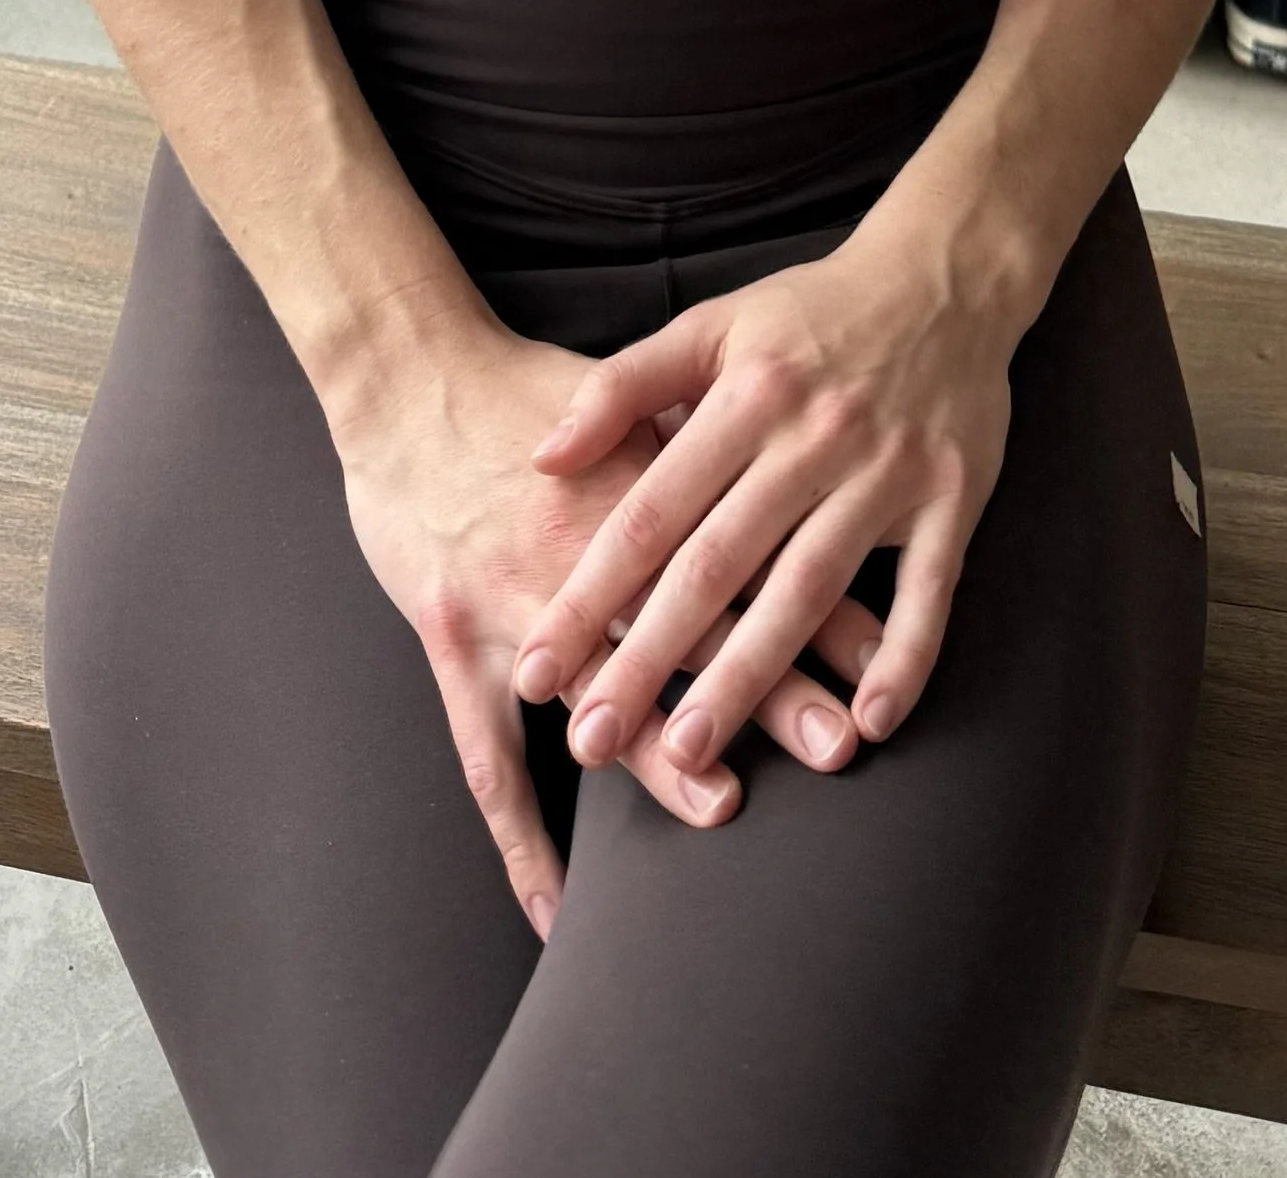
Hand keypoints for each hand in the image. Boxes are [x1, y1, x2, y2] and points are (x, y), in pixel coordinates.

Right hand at [332, 311, 879, 935]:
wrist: (407, 378)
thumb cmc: (521, 384)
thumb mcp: (625, 390)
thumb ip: (698, 431)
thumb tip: (779, 445)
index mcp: (639, 483)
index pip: (745, 553)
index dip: (812, 604)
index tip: (880, 656)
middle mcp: (583, 552)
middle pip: (688, 626)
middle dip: (767, 686)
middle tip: (837, 742)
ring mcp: (514, 606)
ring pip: (598, 689)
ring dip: (661, 750)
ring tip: (722, 803)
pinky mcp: (455, 642)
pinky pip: (487, 760)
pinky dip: (520, 839)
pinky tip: (553, 910)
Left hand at [507, 224, 1014, 782]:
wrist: (944, 276)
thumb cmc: (811, 313)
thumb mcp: (711, 324)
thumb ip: (621, 388)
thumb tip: (541, 457)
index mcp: (746, 397)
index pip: (651, 511)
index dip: (591, 592)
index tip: (538, 665)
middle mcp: (811, 438)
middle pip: (718, 564)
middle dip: (649, 658)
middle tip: (590, 740)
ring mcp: (886, 472)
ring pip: (808, 588)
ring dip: (750, 675)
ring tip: (691, 750)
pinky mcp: (953, 497)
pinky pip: (930, 590)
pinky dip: (904, 658)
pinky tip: (870, 722)